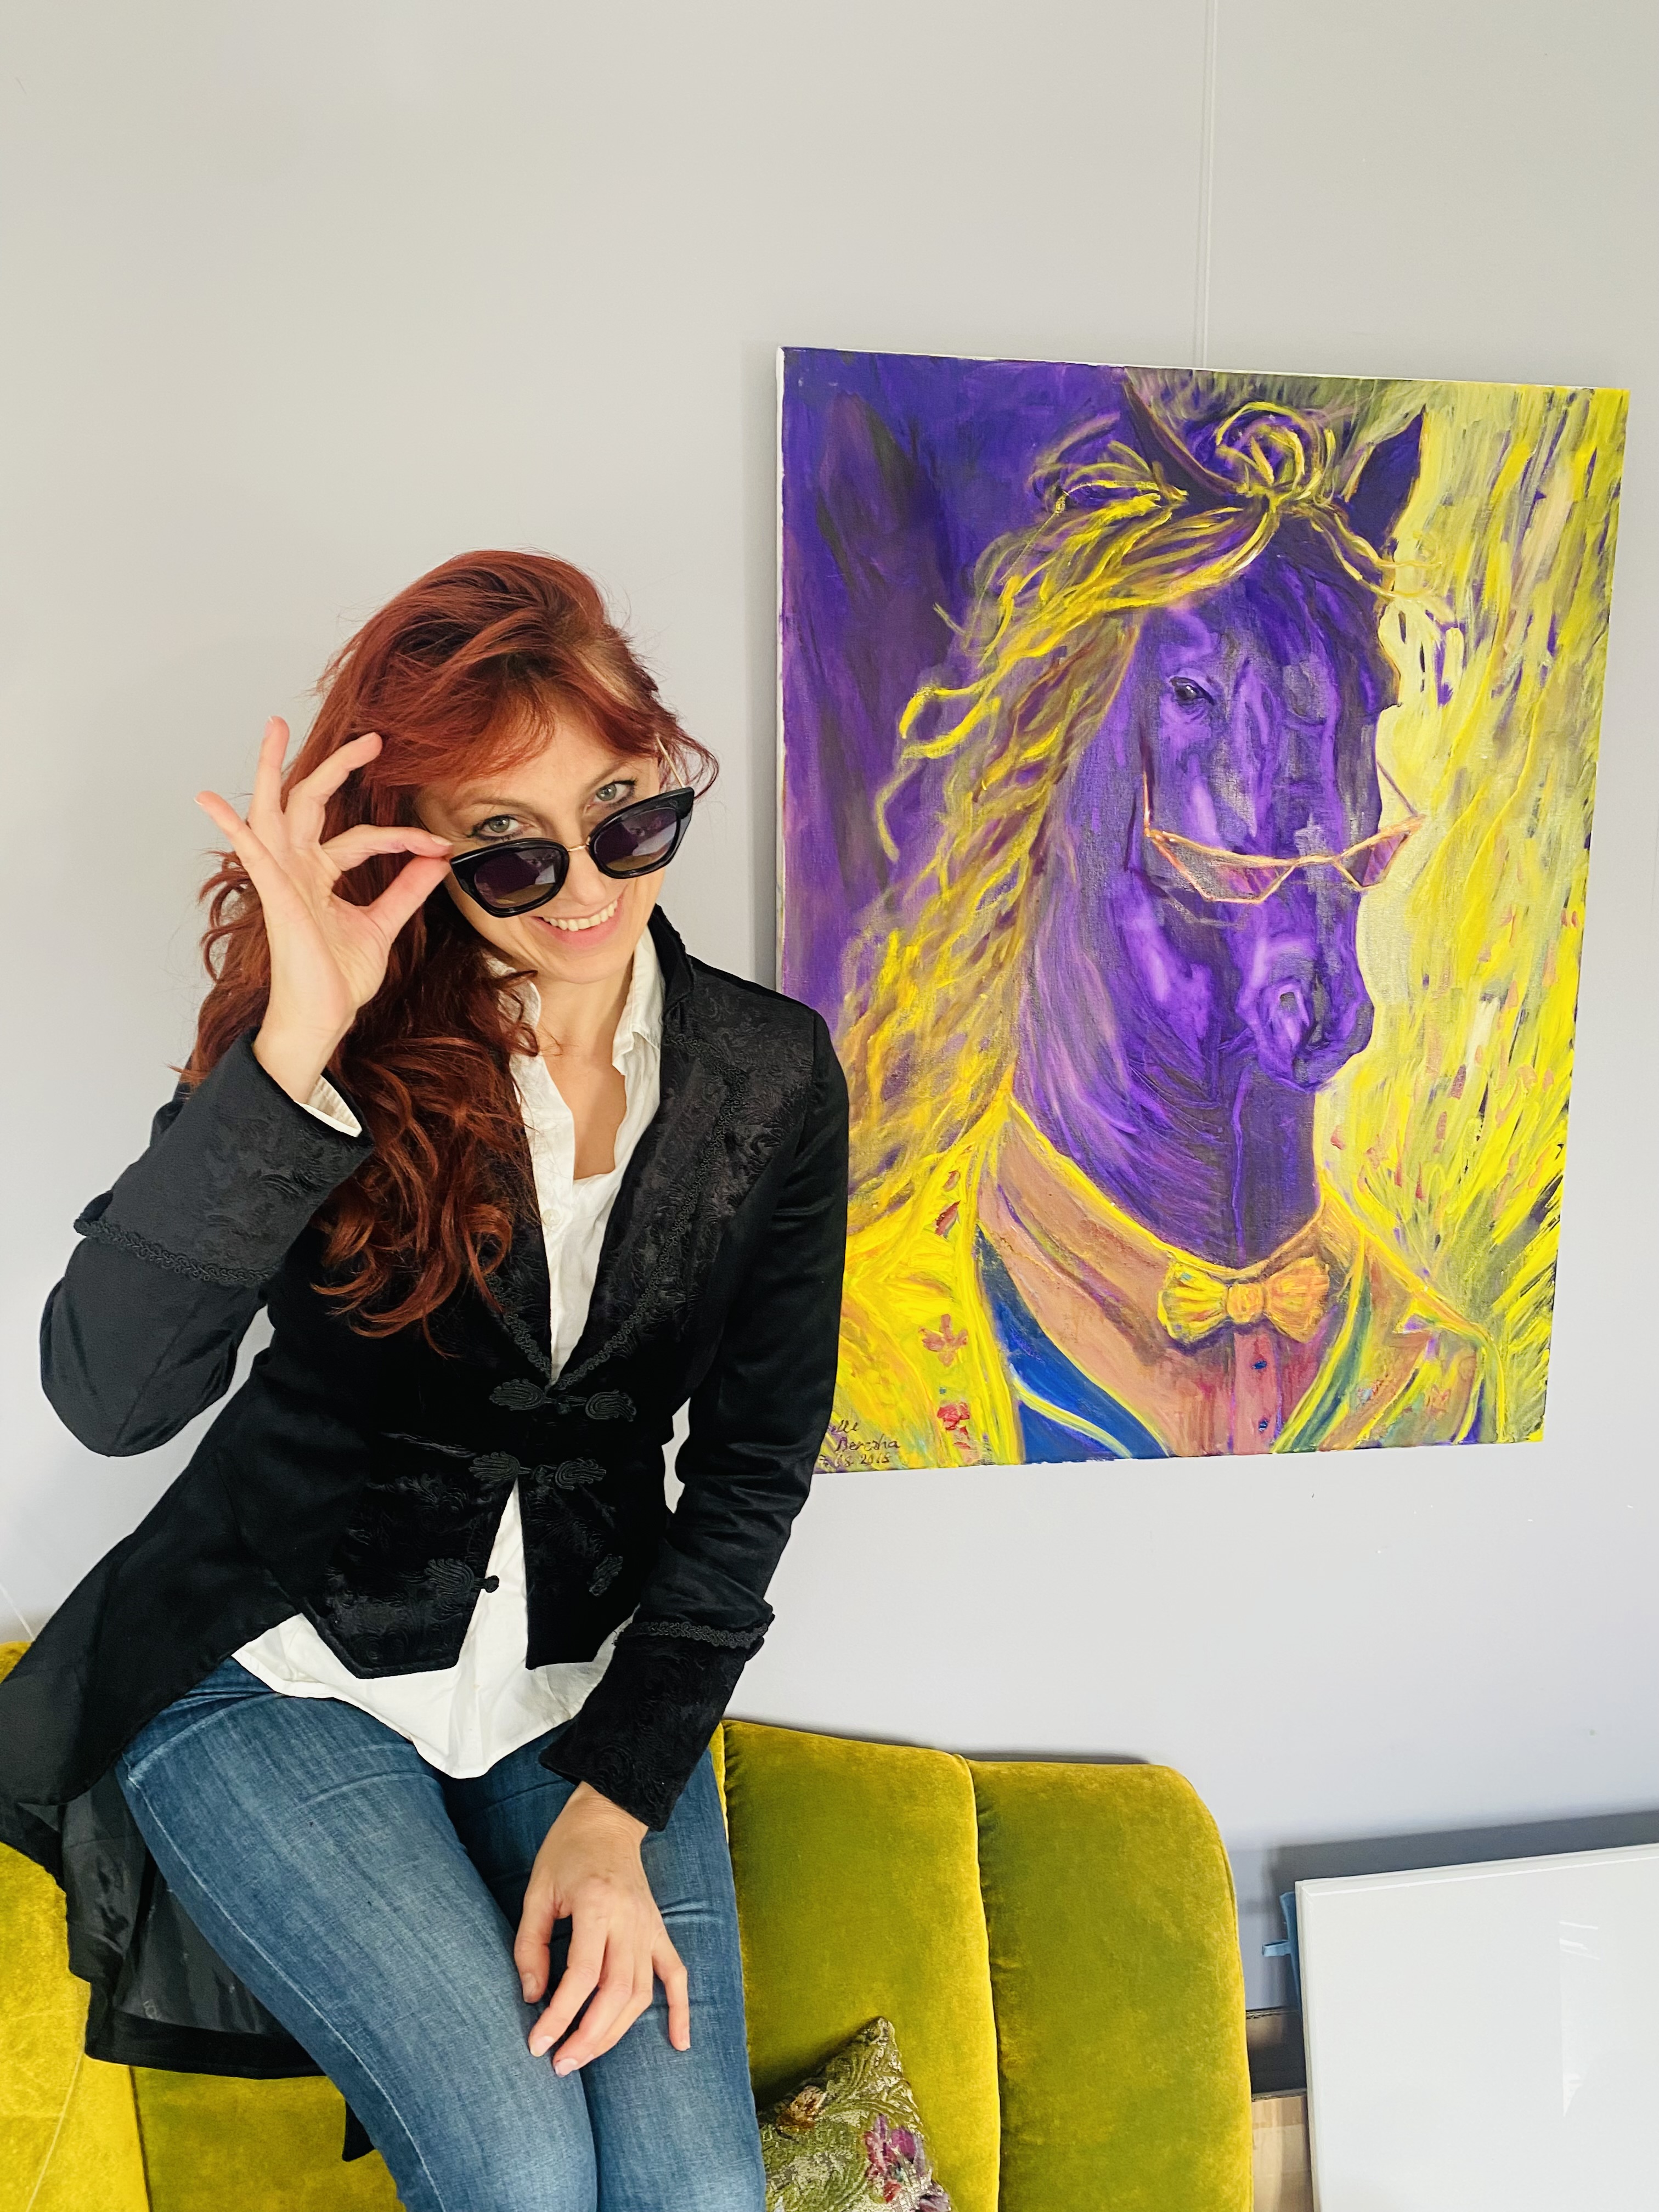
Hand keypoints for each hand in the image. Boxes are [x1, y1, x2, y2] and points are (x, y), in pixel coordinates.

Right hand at [196, 719, 453, 1102]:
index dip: (405, 837)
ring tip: (273, 727)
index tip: (440, 845)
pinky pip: (251, 853)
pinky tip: (210, 801)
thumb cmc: (339, 978)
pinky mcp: (276, 894)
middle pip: (312, 803)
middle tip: (371, 738)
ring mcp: (283, 878)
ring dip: (271, 768)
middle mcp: (298, 868)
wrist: (323, 1017)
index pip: (365, 837)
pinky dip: (231, 825)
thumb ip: (406, 890)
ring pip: (273, 810)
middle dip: (338, 766)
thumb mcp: (383, 925)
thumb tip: (436, 861)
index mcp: (321, 874)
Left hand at [515, 1783, 689, 2073]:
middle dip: (588, 2037)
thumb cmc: (566, 1852)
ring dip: (616, 2033)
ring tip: (584, 2057)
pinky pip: (676, 1974)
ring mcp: (650, 1927)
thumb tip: (533, 1997)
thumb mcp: (537, 1891)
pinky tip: (679, 2043)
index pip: (581, 1977)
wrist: (607, 1818)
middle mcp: (630, 1921)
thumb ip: (530, 1945)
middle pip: (616, 1993)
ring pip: (642, 1994)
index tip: (537, 2044)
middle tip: (559, 2065)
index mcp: (598, 1906)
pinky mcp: (659, 1930)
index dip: (558, 2016)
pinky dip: (680, 2010)